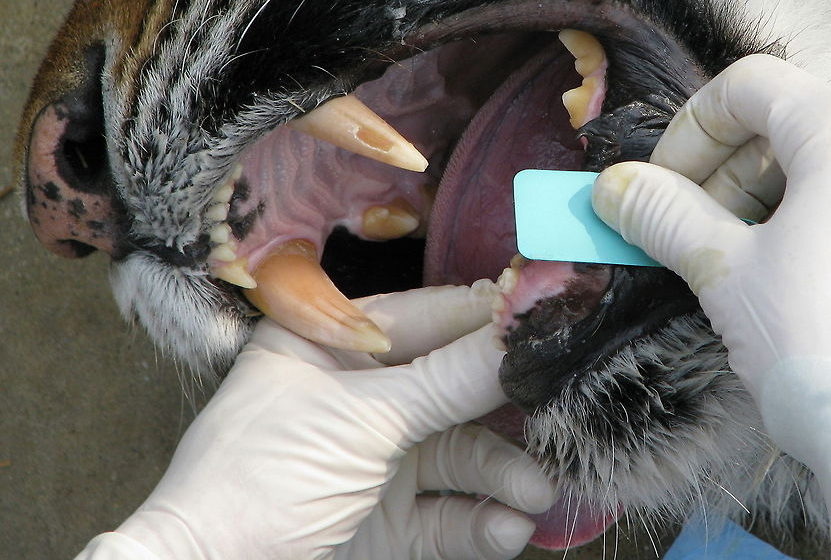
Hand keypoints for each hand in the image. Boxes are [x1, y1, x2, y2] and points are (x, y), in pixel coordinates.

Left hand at [88, 284, 554, 559]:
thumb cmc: (257, 481)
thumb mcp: (362, 419)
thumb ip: (449, 379)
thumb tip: (523, 334)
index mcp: (330, 346)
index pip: (425, 318)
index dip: (485, 323)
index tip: (547, 323)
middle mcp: (357, 397)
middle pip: (452, 388)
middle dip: (502, 408)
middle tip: (557, 409)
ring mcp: (375, 463)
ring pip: (461, 454)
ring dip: (503, 472)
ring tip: (534, 491)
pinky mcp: (389, 525)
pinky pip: (450, 514)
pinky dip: (483, 521)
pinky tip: (506, 528)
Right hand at [592, 54, 830, 559]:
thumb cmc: (818, 349)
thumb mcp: (723, 271)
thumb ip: (664, 214)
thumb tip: (616, 189)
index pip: (751, 87)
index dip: (690, 131)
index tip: (661, 184)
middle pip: (794, 123)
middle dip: (728, 171)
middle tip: (690, 230)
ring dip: (770, 199)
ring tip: (740, 264)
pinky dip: (821, 222)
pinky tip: (795, 284)